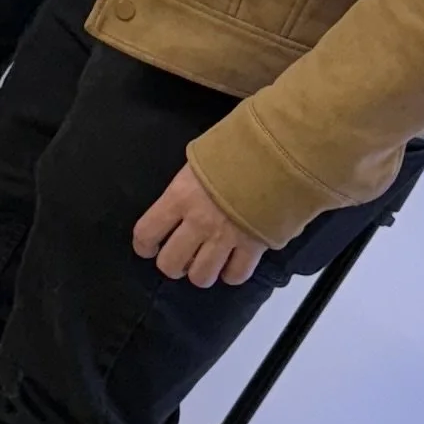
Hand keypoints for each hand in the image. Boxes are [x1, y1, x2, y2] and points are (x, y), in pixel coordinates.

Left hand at [131, 161, 270, 288]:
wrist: (279, 151)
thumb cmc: (239, 146)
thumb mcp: (200, 159)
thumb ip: (188, 186)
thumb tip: (183, 199)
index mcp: (180, 196)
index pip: (147, 233)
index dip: (144, 245)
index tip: (148, 247)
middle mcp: (198, 222)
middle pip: (171, 264)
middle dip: (173, 265)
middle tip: (181, 257)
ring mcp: (226, 237)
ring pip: (202, 277)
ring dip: (202, 272)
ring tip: (207, 262)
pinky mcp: (254, 246)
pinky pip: (237, 275)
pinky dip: (233, 274)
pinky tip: (233, 263)